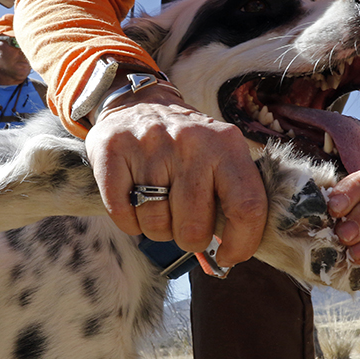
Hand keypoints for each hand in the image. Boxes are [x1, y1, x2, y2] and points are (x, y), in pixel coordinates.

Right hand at [85, 86, 268, 267]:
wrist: (139, 102)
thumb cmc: (187, 146)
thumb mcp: (221, 156)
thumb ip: (235, 196)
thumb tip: (237, 250)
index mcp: (227, 144)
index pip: (247, 206)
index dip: (242, 242)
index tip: (230, 256)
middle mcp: (190, 141)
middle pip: (194, 227)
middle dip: (190, 239)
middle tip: (185, 225)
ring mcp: (149, 144)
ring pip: (156, 225)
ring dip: (157, 229)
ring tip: (159, 206)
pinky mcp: (112, 149)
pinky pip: (122, 214)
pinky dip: (129, 222)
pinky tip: (135, 203)